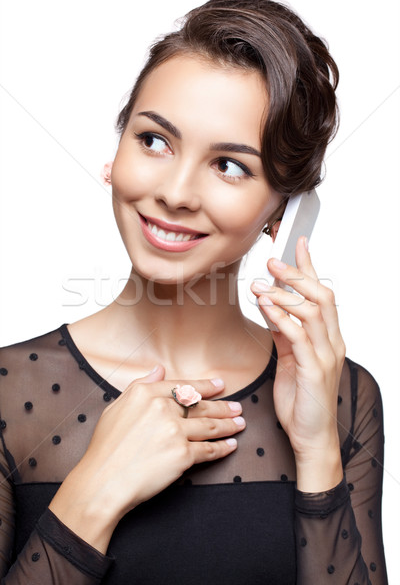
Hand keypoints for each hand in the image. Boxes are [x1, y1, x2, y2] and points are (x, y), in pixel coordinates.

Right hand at [49, 366, 244, 550]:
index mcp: (146, 393)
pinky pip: (209, 449)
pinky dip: (223, 448)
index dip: (205, 386)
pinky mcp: (183, 455)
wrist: (102, 481)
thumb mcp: (116, 407)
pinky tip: (230, 445)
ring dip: (229, 424)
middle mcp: (163, 408)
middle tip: (237, 407)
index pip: (184, 387)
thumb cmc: (105, 447)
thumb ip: (140, 385)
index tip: (220, 385)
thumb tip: (159, 369)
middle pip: (201, 405)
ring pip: (210, 425)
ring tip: (240, 423)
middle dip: (223, 406)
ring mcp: (175, 431)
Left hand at [251, 236, 345, 490]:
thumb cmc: (302, 401)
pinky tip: (265, 306)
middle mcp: (331, 342)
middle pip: (321, 296)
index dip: (310, 267)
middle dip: (296, 274)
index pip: (321, 294)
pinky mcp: (314, 370)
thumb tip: (272, 307)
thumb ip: (285, 334)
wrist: (311, 437)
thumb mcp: (291, 360)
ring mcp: (325, 355)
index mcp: (327, 338)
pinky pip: (298, 335)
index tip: (298, 244)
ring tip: (259, 285)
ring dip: (283, 293)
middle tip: (272, 262)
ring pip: (311, 311)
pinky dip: (281, 316)